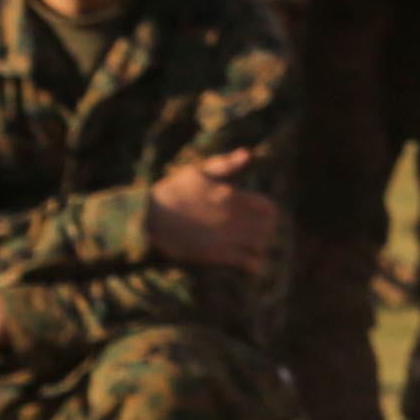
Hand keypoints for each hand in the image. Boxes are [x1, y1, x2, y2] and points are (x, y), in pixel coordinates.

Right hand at [144, 147, 281, 272]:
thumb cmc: (173, 191)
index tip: (261, 217)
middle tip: (257, 234)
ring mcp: (228, 236)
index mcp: (232, 195)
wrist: (150, 218)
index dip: (268, 213)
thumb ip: (225, 164)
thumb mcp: (197, 171)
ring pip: (261, 245)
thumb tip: (247, 154)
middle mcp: (234, 216)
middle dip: (265, 231)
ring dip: (260, 247)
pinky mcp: (218, 254)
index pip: (268, 207)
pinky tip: (251, 265)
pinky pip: (249, 262)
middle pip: (267, 227)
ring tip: (253, 249)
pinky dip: (255, 265)